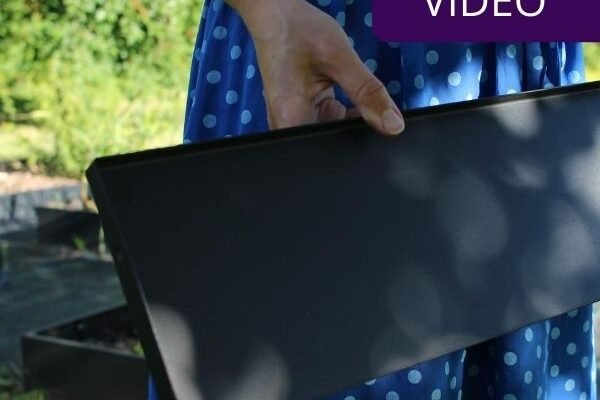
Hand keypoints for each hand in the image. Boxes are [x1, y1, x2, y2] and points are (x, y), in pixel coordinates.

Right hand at [228, 0, 404, 134]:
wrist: (274, 14)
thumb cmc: (297, 32)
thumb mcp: (340, 59)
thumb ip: (368, 93)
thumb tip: (393, 125)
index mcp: (291, 121)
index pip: (331, 151)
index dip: (358, 145)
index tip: (375, 124)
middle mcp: (287, 128)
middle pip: (330, 146)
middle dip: (353, 127)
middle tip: (355, 95)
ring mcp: (291, 122)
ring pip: (330, 133)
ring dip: (345, 115)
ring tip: (336, 84)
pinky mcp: (297, 114)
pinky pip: (325, 121)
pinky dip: (338, 108)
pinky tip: (334, 87)